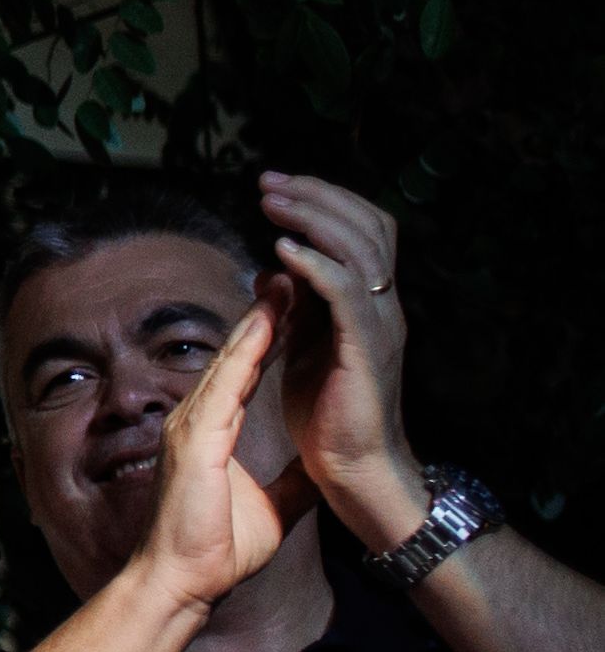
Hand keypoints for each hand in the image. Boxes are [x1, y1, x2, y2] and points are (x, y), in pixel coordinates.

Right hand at [133, 288, 301, 612]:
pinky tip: (267, 320)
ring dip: (259, 318)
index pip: (246, 373)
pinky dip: (248, 349)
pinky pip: (227, 382)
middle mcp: (196, 419)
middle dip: (266, 313)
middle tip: (291, 273)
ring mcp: (192, 425)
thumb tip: (321, 468)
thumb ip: (294, 481)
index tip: (298, 307)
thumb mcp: (276, 506)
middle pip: (237, 354)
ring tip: (285, 281)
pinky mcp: (196, 437)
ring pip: (231, 358)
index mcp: (213, 432)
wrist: (186, 581)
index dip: (271, 338)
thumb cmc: (219, 551)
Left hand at [258, 172, 425, 549]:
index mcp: (368, 303)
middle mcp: (381, 306)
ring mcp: (377, 325)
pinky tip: (283, 250)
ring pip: (358, 249)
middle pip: (365, 226)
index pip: (361, 231)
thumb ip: (297, 309)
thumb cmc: (329, 416)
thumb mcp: (308, 347)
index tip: (277, 187)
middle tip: (270, 182)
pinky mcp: (365, 349)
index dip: (324, 202)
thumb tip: (272, 272)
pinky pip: (345, 293)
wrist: (353, 469)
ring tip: (273, 203)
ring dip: (312, 220)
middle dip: (316, 197)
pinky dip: (316, 266)